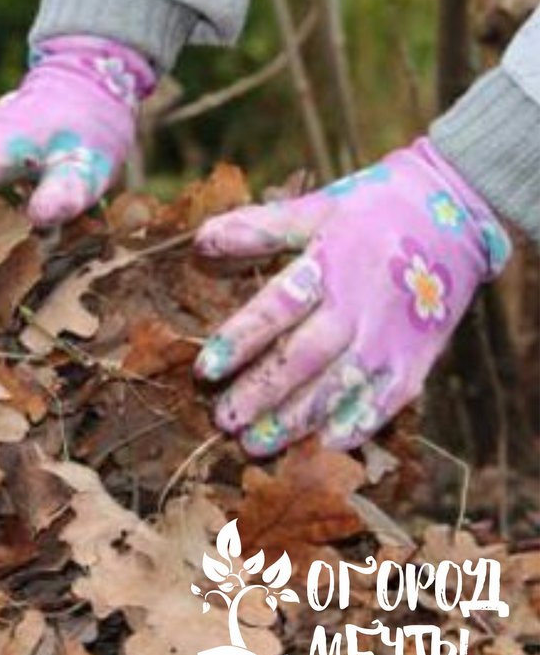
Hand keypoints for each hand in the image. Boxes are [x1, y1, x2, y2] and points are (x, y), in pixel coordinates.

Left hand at [193, 138, 511, 455]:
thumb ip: (259, 228)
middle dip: (260, 393)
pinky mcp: (415, 361)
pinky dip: (353, 427)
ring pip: (337, 389)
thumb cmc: (370, 212)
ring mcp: (389, 340)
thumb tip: (200, 240)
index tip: (205, 369)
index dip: (238, 340)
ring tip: (255, 444)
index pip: (276, 308)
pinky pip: (383, 403)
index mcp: (328, 266)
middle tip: (223, 419)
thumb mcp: (315, 208)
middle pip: (303, 359)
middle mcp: (359, 308)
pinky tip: (321, 445)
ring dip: (295, 420)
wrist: (454, 217)